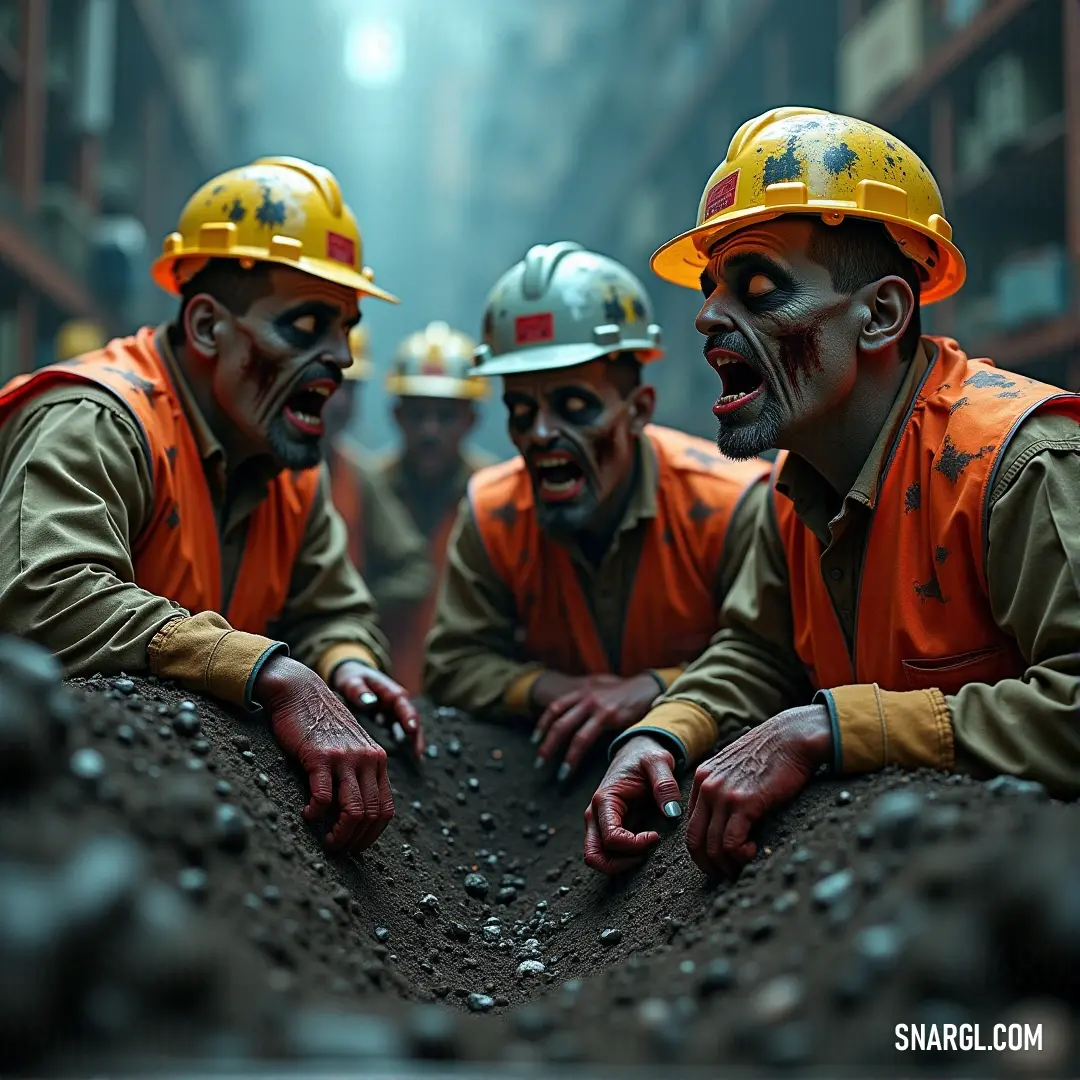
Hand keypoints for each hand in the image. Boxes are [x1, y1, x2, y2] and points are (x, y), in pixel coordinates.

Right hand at [254, 654, 392, 854]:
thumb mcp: (350, 747)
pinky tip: (307, 815)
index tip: (356, 846)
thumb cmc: (322, 724)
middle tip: (339, 848)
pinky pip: (324, 797)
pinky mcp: (321, 756)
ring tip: (327, 841)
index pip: (386, 808)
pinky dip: (316, 814)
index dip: (373, 834)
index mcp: (378, 759)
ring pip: (354, 810)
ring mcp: (346, 757)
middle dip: (356, 840)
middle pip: (372, 814)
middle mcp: (367, 759)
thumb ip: (358, 773)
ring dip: (340, 835)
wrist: (301, 691)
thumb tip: (356, 814)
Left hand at [332, 659, 424, 758]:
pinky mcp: (389, 724)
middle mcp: (398, 705)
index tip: (411, 730)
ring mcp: (394, 715)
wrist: (351, 677)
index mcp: (391, 693)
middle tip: (417, 756)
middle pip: (412, 722)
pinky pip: (397, 736)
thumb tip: (369, 701)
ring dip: (409, 745)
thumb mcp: (352, 681)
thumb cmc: (352, 678)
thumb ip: (358, 690)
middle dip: (416, 738)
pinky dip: (399, 748)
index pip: (405, 707)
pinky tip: (397, 762)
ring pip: (407, 731)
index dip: (410, 719)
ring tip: (412, 764)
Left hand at [533, 672, 661, 780]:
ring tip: (553, 770)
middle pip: (557, 719)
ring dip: (554, 749)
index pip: (555, 707)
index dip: (543, 724)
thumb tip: (578, 715)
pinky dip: (573, 754)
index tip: (536, 739)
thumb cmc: (627, 694)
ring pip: (566, 729)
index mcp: (583, 691)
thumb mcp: (603, 690)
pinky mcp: (606, 715)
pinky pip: (583, 737)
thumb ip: (589, 700)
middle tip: (539, 761)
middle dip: (545, 742)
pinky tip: (569, 766)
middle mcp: (585, 695)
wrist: (648, 687)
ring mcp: (594, 705)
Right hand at [583, 736, 682, 874]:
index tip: (656, 836)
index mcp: (605, 799)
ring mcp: (598, 822)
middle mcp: (595, 814)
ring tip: (645, 852)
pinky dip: (621, 859)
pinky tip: (643, 848)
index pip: (611, 838)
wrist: (636, 750)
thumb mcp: (659, 761)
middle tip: (646, 854)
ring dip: (620, 864)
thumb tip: (672, 812)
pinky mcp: (605, 827)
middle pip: (594, 856)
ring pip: (597, 858)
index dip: (634, 845)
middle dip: (620, 864)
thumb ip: (665, 784)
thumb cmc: (646, 755)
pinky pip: (606, 853)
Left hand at [685, 704, 832, 877]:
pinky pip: (731, 843)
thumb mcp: (737, 769)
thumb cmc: (772, 753)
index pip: (691, 825)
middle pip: (694, 840)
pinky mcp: (742, 802)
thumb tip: (729, 821)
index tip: (719, 860)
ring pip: (712, 846)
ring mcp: (722, 794)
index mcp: (702, 779)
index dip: (702, 849)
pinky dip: (740, 856)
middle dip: (709, 864)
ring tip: (744, 864)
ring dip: (727, 864)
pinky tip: (753, 851)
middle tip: (727, 873)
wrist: (792, 736)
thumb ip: (726, 790)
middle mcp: (706, 786)